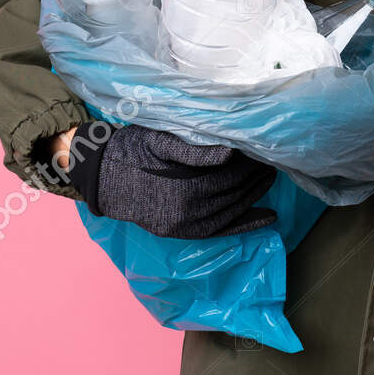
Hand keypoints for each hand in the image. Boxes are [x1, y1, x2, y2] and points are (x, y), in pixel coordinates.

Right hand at [66, 123, 277, 238]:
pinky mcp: (182, 232)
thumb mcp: (159, 142)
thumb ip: (196, 150)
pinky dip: (247, 224)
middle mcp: (188, 211)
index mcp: (185, 186)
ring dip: (254, 194)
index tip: (263, 145)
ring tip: (270, 176)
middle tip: (273, 157)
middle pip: (234, 190)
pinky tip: (269, 217)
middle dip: (255, 174)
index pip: (231, 172)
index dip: (250, 160)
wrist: (101, 178)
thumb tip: (231, 153)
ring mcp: (186, 225)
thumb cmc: (130, 151)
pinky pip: (222, 230)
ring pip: (232, 209)